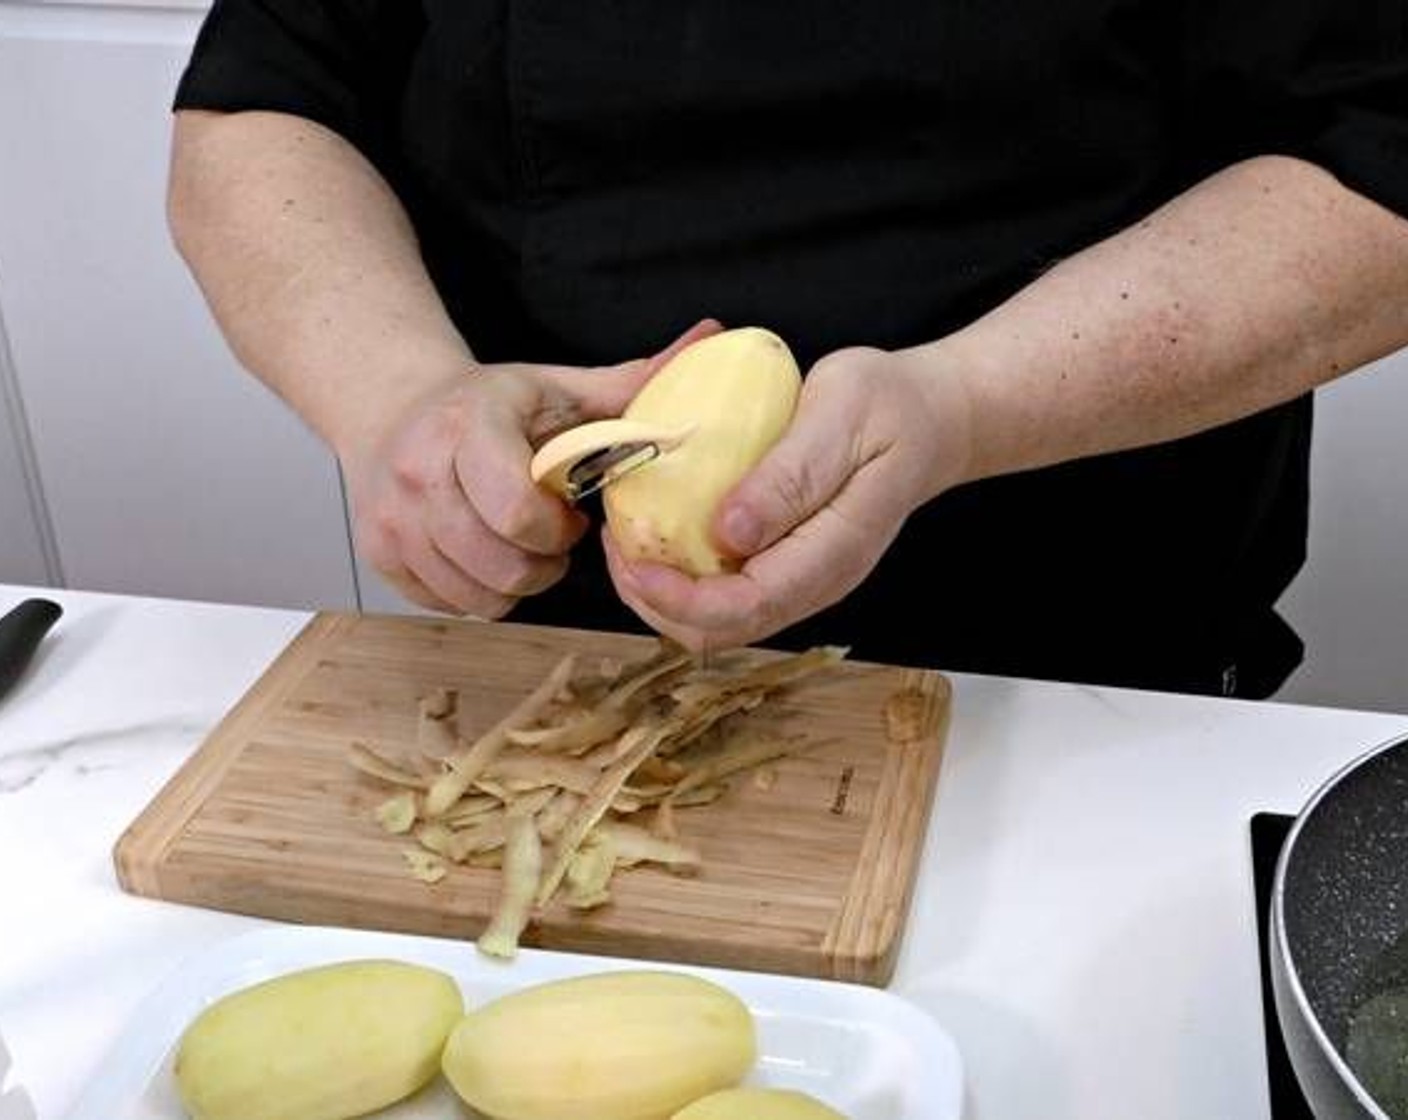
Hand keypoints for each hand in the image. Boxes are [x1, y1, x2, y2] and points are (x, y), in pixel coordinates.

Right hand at [344, 321, 719, 615]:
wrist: (393, 408)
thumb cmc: (494, 406)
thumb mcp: (561, 388)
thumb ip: (636, 379)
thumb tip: (713, 339)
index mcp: (470, 424)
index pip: (515, 508)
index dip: (556, 527)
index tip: (569, 512)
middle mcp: (419, 472)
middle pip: (500, 563)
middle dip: (543, 564)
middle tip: (551, 538)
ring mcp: (392, 518)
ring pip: (477, 594)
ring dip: (514, 583)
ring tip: (520, 546)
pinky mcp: (379, 555)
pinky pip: (447, 604)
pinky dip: (477, 592)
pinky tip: (485, 556)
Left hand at [604, 345, 970, 650]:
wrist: (933, 418)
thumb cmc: (891, 407)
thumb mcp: (843, 416)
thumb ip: (792, 475)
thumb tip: (729, 531)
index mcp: (831, 555)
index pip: (744, 608)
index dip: (678, 598)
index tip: (632, 556)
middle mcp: (814, 583)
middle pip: (719, 632)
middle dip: (654, 602)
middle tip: (616, 541)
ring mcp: (800, 580)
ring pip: (716, 621)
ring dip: (661, 592)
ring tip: (627, 534)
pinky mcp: (786, 564)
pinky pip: (724, 591)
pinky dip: (680, 573)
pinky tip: (659, 528)